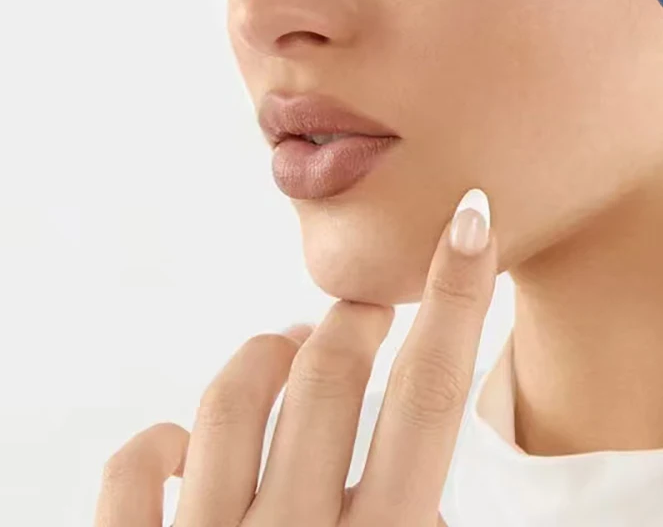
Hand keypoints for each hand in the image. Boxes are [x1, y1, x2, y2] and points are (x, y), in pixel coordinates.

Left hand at [94, 188, 495, 526]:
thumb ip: (424, 523)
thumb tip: (427, 478)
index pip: (432, 395)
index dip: (458, 296)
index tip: (470, 218)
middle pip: (332, 372)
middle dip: (352, 320)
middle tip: (361, 314)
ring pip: (236, 396)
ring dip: (271, 354)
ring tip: (288, 354)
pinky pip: (139, 464)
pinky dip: (166, 441)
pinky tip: (190, 445)